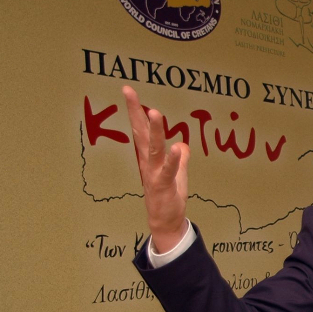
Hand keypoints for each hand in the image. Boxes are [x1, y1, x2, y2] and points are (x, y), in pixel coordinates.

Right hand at [123, 85, 189, 252]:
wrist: (165, 221)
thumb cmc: (169, 195)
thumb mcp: (177, 174)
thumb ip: (180, 159)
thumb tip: (183, 145)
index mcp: (150, 156)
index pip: (140, 129)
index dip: (135, 110)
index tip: (128, 91)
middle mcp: (148, 162)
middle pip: (141, 133)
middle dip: (136, 113)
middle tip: (129, 92)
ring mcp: (154, 173)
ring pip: (154, 149)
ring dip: (154, 132)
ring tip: (154, 113)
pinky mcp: (164, 186)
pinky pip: (169, 171)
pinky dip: (173, 160)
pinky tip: (178, 147)